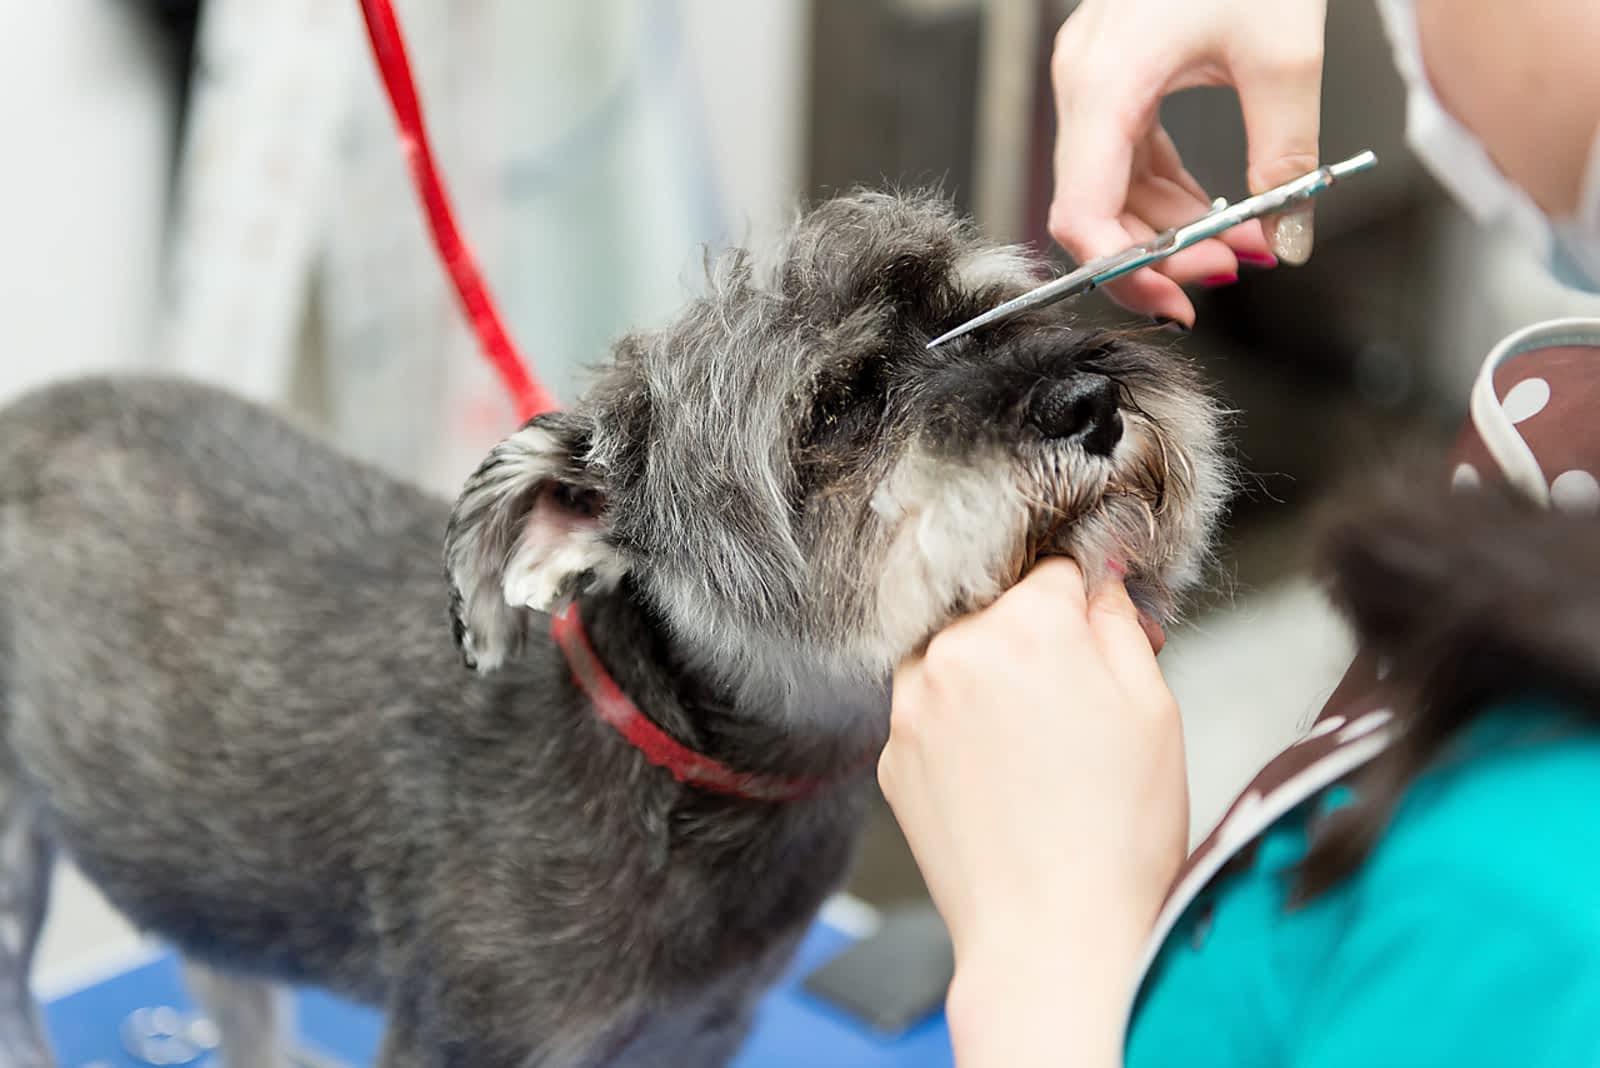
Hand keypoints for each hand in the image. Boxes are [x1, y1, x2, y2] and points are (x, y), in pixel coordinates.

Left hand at [880, 559, 1186, 1066]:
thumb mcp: (1153, 710)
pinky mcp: (891, 756)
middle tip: (1071, 712)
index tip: (1095, 645)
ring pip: (955, 661)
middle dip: (1031, 645)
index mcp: (1026, 627)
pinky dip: (959, 732)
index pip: (1053, 574)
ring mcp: (911, 707)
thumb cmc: (1116, 838)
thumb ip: (1116, 625)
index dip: (1083, 610)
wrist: (1052, 940)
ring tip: (1033, 753)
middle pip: (996, 613)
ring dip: (986, 682)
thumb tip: (1094, 584)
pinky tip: (999, 781)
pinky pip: (929, 716)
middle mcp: (953, 654)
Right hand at [1048, 0, 1327, 326]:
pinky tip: (1212, 214)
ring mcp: (1093, 82)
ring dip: (1169, 232)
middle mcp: (1083, 85)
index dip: (1125, 269)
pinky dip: (1166, 195)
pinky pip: (1127, 158)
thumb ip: (1285, 160)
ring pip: (1111, 190)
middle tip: (1224, 278)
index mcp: (1106, 80)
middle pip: (1093, 210)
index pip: (1083, 210)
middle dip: (1157, 257)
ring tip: (1239, 248)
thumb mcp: (1283, 56)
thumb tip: (1286, 240)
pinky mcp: (1114, 78)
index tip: (1180, 297)